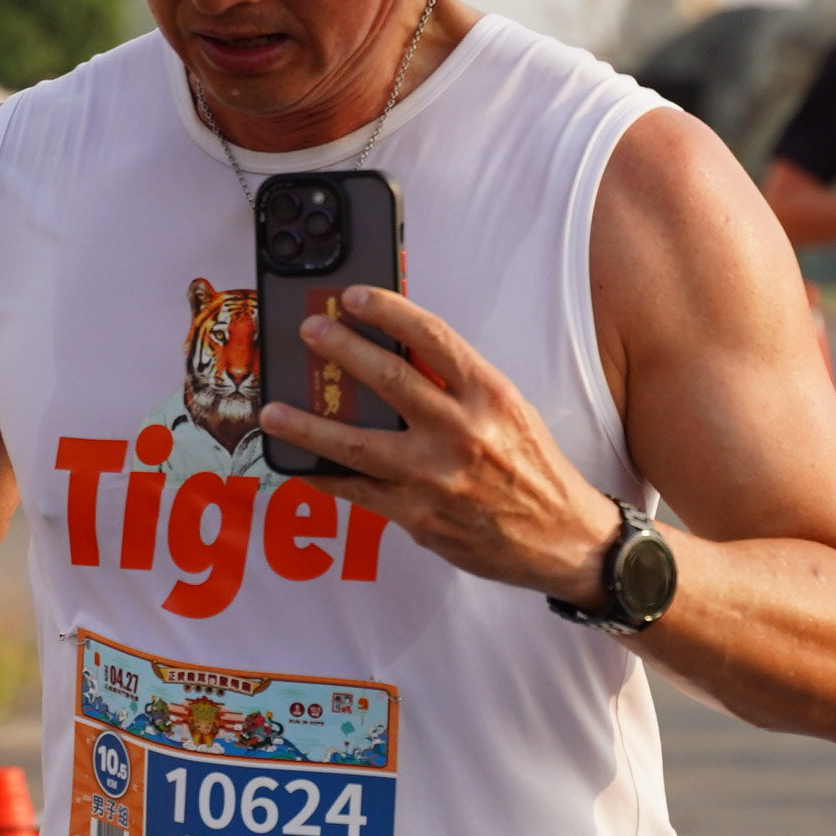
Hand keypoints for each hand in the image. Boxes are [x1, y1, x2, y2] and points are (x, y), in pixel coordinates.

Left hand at [258, 284, 616, 600]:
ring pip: (356, 444)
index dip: (387, 310)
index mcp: (489, 395)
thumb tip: (394, 355)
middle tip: (308, 332)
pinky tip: (301, 464)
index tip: (352, 296)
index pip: (431, 337)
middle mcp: (462, 432)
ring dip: (307, 425)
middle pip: (387, 379)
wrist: (563, 538)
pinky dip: (325, 475)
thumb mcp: (507, 411)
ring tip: (272, 411)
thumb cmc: (532, 469)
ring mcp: (436, 477)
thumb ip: (456, 385)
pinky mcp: (419, 517)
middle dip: (340, 350)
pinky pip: (359, 491)